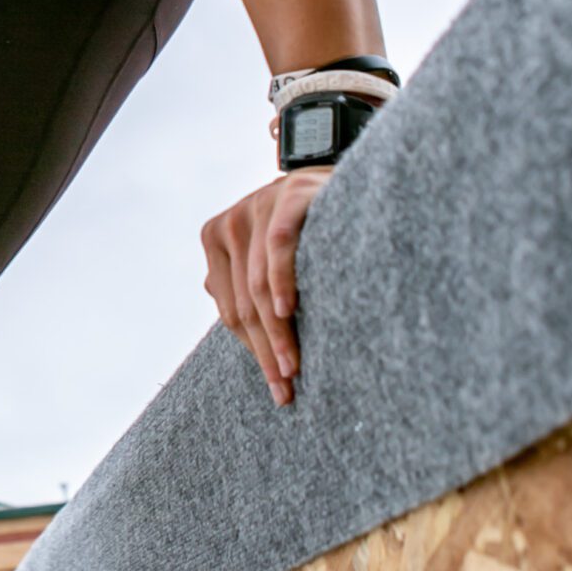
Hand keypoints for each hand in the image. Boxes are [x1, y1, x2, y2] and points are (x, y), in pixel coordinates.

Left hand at [200, 169, 330, 406]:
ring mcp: (258, 204)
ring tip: (293, 368)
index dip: (253, 350)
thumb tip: (211, 293)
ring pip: (258, 284)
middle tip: (286, 388)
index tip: (278, 387)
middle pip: (243, 302)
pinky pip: (278, 246)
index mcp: (217, 237)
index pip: (230, 307)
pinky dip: (281, 281)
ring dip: (277, 332)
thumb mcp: (271, 251)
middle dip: (266, 350)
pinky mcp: (288, 195)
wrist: (360, 182)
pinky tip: (288, 311)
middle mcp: (232, 221)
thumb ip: (243, 272)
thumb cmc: (316, 227)